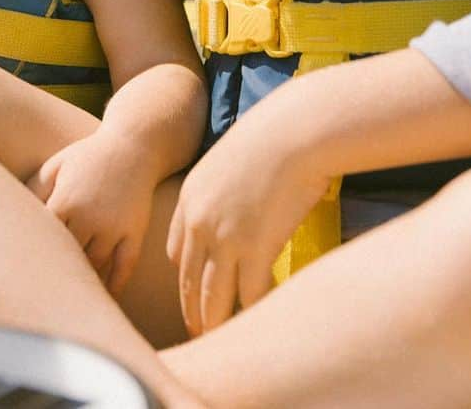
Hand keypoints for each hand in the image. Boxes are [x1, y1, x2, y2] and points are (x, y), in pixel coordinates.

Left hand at [30, 129, 156, 295]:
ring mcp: (114, 226)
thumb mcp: (57, 165)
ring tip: (67, 296)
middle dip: (54, 272)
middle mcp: (89, 216)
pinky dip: (115, 285)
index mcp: (65, 200)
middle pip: (67, 256)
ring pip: (93, 265)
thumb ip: (33, 189)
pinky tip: (104, 296)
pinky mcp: (135, 232)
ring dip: (82, 279)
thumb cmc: (88, 156)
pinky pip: (125, 266)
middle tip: (39, 294)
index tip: (20, 273)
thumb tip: (9, 215)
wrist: (134, 144)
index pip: (42, 240)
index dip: (32, 257)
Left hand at [166, 96, 332, 334]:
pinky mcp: (255, 248)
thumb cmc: (273, 138)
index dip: (186, 274)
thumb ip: (225, 188)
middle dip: (193, 310)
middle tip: (200, 333)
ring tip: (223, 340)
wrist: (294, 130)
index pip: (176, 251)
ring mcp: (225, 237)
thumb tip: (236, 206)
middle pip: (188, 281)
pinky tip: (259, 320)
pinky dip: (252, 312)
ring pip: (212, 297)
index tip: (195, 292)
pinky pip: (248, 295)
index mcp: (190, 198)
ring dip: (216, 323)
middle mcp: (199, 221)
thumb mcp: (232, 159)